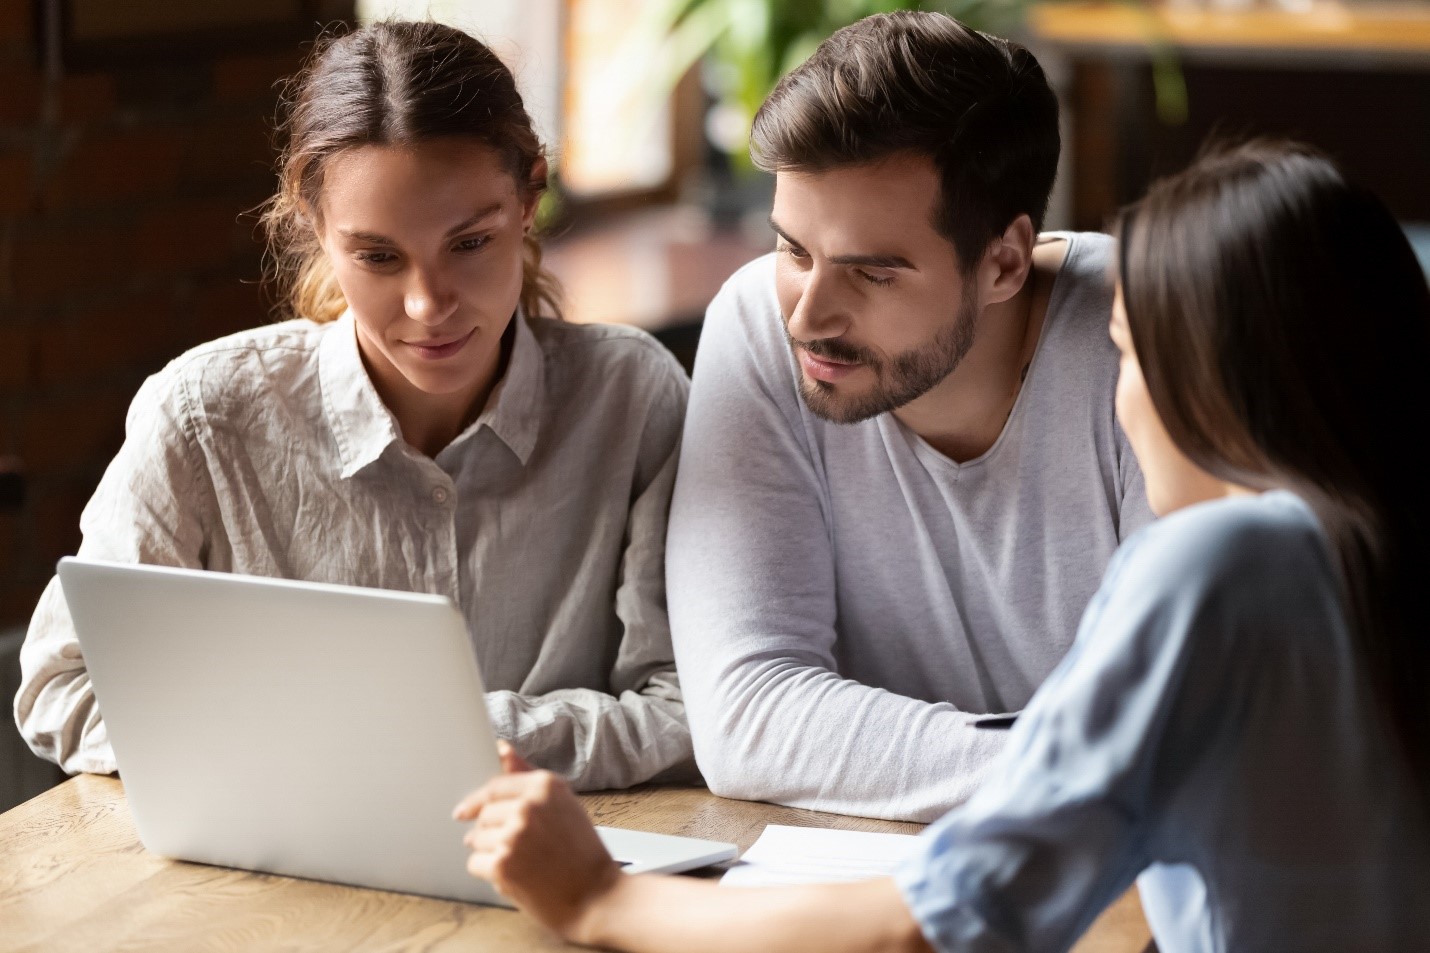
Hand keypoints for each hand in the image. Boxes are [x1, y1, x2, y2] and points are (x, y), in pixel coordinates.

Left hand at [453, 753, 620, 940]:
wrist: (597, 896)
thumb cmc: (582, 852)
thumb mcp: (562, 804)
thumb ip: (527, 776)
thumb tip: (501, 748)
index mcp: (545, 785)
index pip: (494, 787)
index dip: (477, 802)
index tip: (465, 812)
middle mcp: (528, 806)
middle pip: (484, 815)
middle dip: (491, 833)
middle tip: (515, 849)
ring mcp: (513, 835)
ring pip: (476, 839)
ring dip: (490, 853)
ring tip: (521, 864)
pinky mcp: (502, 865)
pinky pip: (475, 863)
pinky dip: (489, 874)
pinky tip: (516, 877)